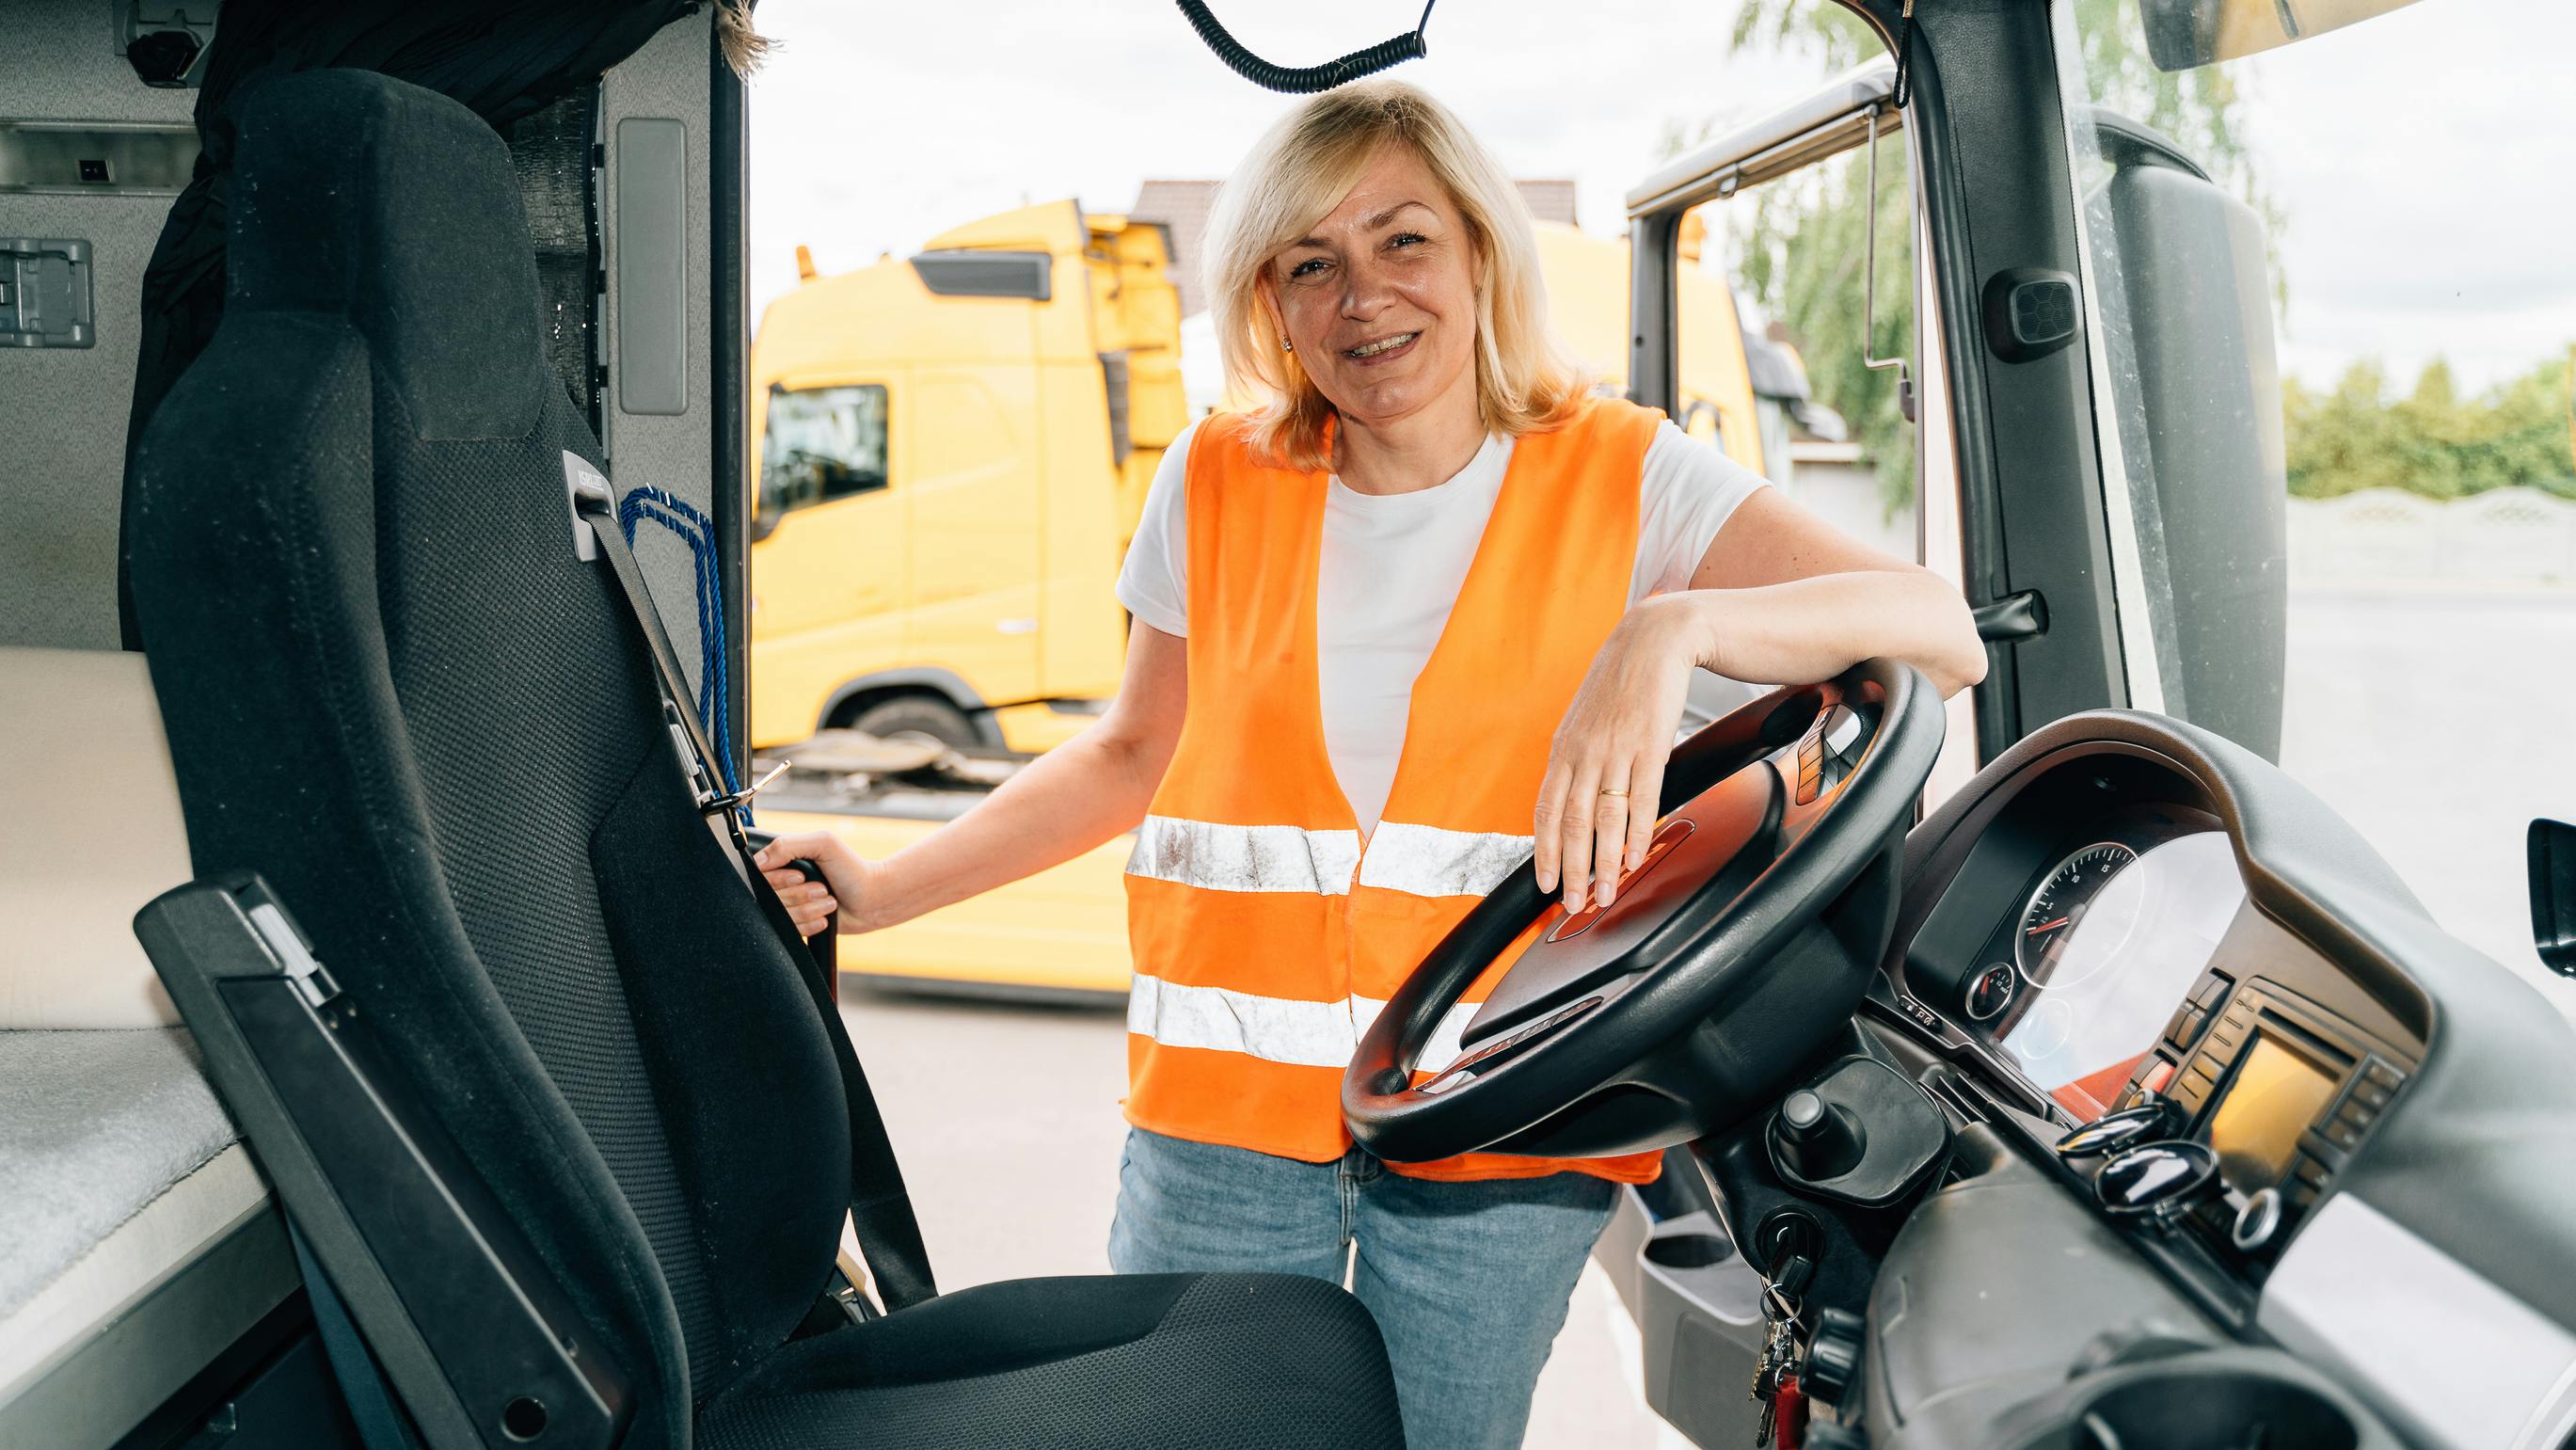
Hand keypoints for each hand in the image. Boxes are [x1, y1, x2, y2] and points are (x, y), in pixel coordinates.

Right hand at [752, 831, 878, 937]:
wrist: (873, 899)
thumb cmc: (851, 869)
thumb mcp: (822, 844)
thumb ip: (786, 845)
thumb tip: (758, 863)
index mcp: (785, 862)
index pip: (759, 876)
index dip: (778, 880)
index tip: (800, 877)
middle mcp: (784, 884)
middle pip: (770, 899)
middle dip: (800, 895)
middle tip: (822, 888)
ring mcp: (791, 906)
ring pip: (781, 916)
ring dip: (809, 909)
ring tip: (828, 901)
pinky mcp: (798, 925)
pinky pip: (791, 931)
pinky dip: (810, 924)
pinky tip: (825, 917)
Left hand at [1532, 598, 1704, 914]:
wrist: (1652, 640)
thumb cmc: (1620, 683)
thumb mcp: (1585, 720)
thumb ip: (1577, 760)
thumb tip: (1572, 800)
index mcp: (1564, 750)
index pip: (1545, 811)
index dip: (1544, 852)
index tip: (1546, 884)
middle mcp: (1584, 753)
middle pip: (1571, 824)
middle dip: (1571, 871)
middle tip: (1575, 905)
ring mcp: (1616, 751)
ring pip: (1604, 819)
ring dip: (1604, 863)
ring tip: (1606, 894)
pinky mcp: (1649, 746)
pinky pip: (1642, 799)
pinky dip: (1638, 833)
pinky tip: (1637, 857)